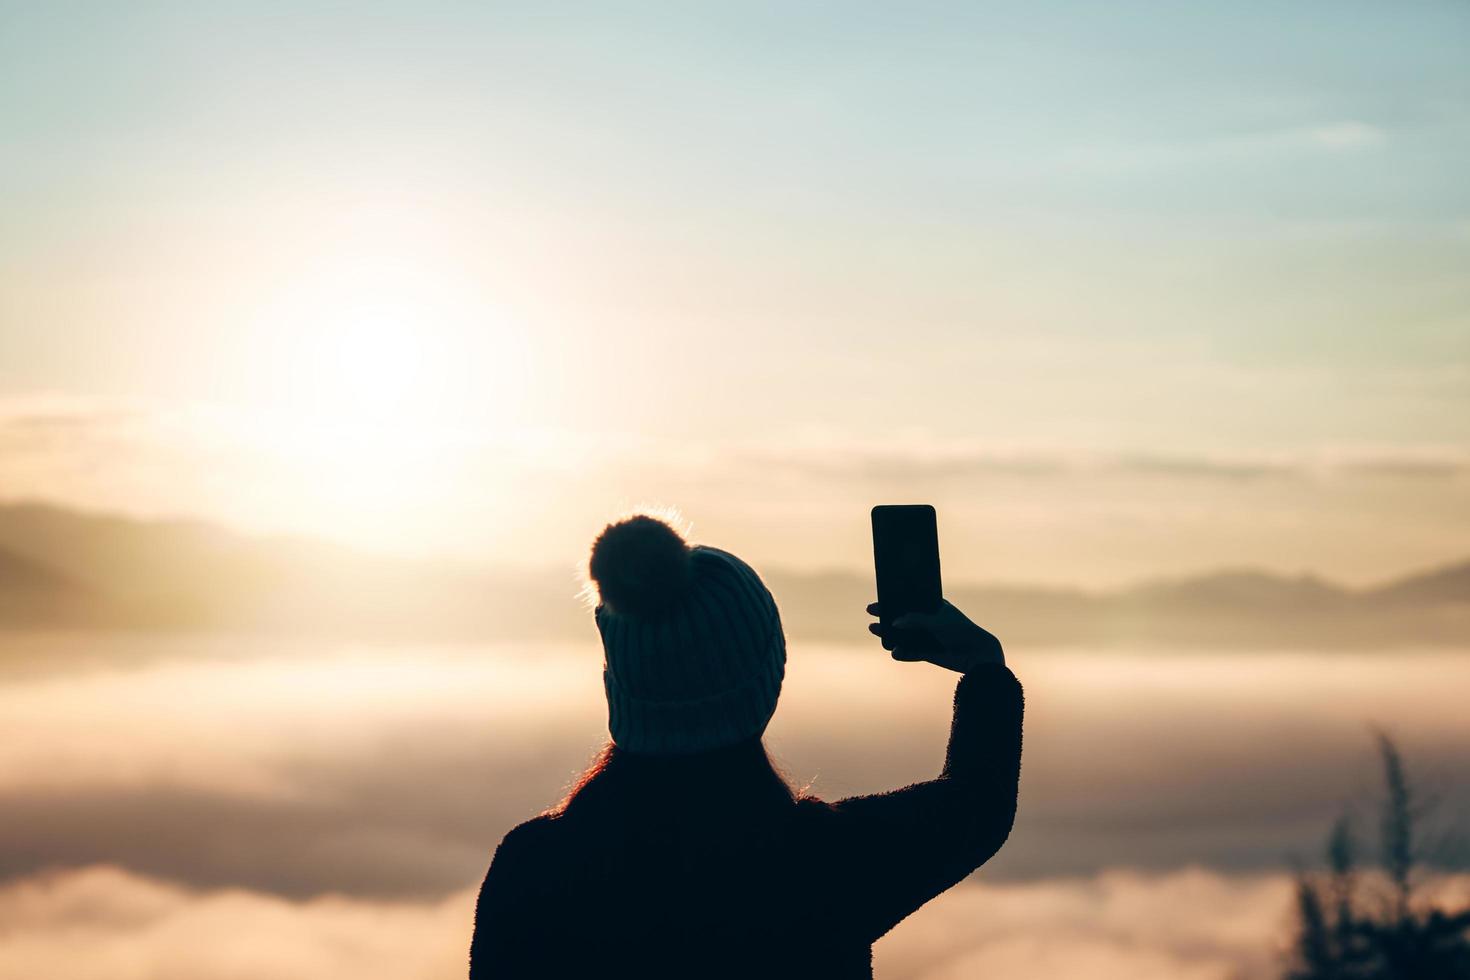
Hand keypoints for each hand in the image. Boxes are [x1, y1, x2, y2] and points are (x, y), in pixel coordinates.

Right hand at [866, 599, 1004, 672]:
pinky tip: (894, 652)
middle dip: (887, 617)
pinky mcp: (928, 653)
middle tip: (871, 615)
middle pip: (903, 619)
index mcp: (934, 607)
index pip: (910, 602)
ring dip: (890, 634)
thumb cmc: (960, 631)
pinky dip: (902, 653)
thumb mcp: (937, 621)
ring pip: (904, 636)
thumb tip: (895, 622)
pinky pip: (911, 652)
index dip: (894, 601)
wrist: (976, 654)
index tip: (878, 601)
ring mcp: (928, 637)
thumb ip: (915, 620)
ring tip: (875, 631)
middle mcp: (929, 622)